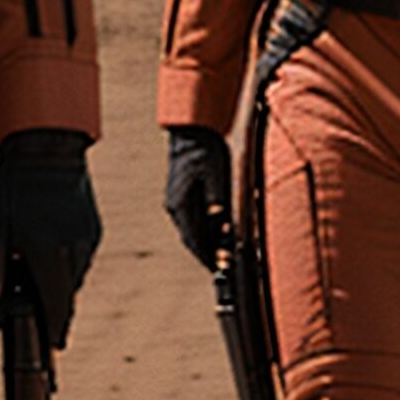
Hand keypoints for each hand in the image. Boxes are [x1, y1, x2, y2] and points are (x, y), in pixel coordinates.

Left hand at [0, 129, 101, 349]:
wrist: (45, 147)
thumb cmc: (12, 187)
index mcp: (48, 256)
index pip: (56, 308)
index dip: (56, 330)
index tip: (55, 345)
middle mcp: (73, 252)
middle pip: (66, 296)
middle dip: (50, 304)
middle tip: (31, 303)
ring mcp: (87, 239)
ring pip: (74, 276)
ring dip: (57, 280)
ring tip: (32, 265)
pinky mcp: (93, 228)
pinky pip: (80, 257)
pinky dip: (65, 260)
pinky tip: (46, 246)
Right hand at [162, 126, 231, 269]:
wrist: (192, 130)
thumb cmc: (206, 150)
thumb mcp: (217, 176)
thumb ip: (217, 202)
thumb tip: (221, 226)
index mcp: (180, 204)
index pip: (194, 240)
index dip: (208, 257)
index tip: (221, 269)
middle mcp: (174, 206)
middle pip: (191, 239)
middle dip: (208, 254)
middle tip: (225, 266)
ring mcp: (176, 200)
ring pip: (192, 230)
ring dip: (207, 242)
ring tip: (225, 251)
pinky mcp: (182, 195)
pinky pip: (193, 219)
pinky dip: (205, 229)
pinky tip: (219, 230)